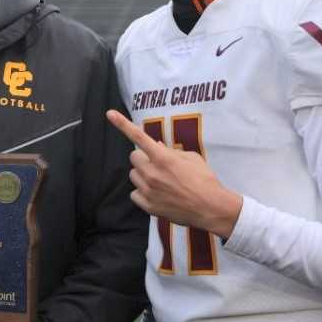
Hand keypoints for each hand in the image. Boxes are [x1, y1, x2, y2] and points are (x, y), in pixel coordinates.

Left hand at [105, 109, 241, 238]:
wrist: (211, 208)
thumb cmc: (205, 180)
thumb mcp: (192, 158)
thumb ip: (170, 151)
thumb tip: (155, 145)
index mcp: (163, 158)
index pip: (139, 137)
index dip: (122, 124)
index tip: (110, 114)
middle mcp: (152, 173)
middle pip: (134, 157)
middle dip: (143, 157)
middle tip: (157, 163)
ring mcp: (148, 190)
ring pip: (133, 175)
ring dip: (142, 174)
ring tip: (160, 180)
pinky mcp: (148, 205)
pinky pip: (134, 194)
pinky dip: (142, 192)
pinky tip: (156, 193)